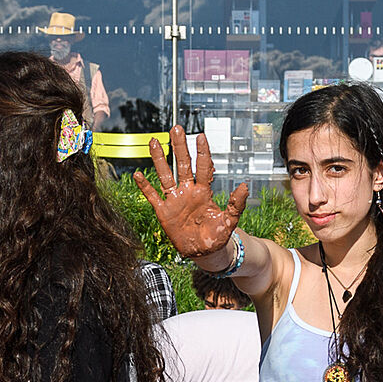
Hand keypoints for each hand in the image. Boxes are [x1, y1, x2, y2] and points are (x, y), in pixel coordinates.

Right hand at [135, 128, 247, 260]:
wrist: (204, 252)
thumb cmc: (218, 235)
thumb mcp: (230, 220)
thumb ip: (236, 204)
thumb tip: (245, 185)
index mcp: (204, 191)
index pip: (203, 167)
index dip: (202, 152)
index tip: (201, 136)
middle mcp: (188, 191)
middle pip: (183, 164)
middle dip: (179, 147)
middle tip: (176, 129)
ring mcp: (175, 200)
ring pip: (165, 175)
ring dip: (159, 159)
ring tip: (154, 142)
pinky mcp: (164, 211)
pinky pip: (152, 196)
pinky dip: (145, 186)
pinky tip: (138, 175)